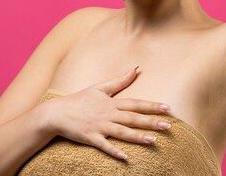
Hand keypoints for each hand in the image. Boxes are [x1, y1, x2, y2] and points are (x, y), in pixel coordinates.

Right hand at [43, 67, 171, 160]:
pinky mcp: (90, 138)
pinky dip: (114, 151)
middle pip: (132, 118)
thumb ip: (119, 80)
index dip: (152, 105)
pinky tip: (125, 157)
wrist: (56, 112)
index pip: (135, 103)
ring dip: (137, 137)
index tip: (167, 108)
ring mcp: (99, 126)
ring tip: (153, 141)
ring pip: (121, 132)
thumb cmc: (79, 100)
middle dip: (151, 121)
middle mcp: (107, 114)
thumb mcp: (99, 88)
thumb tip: (136, 67)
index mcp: (111, 102)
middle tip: (169, 126)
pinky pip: (104, 146)